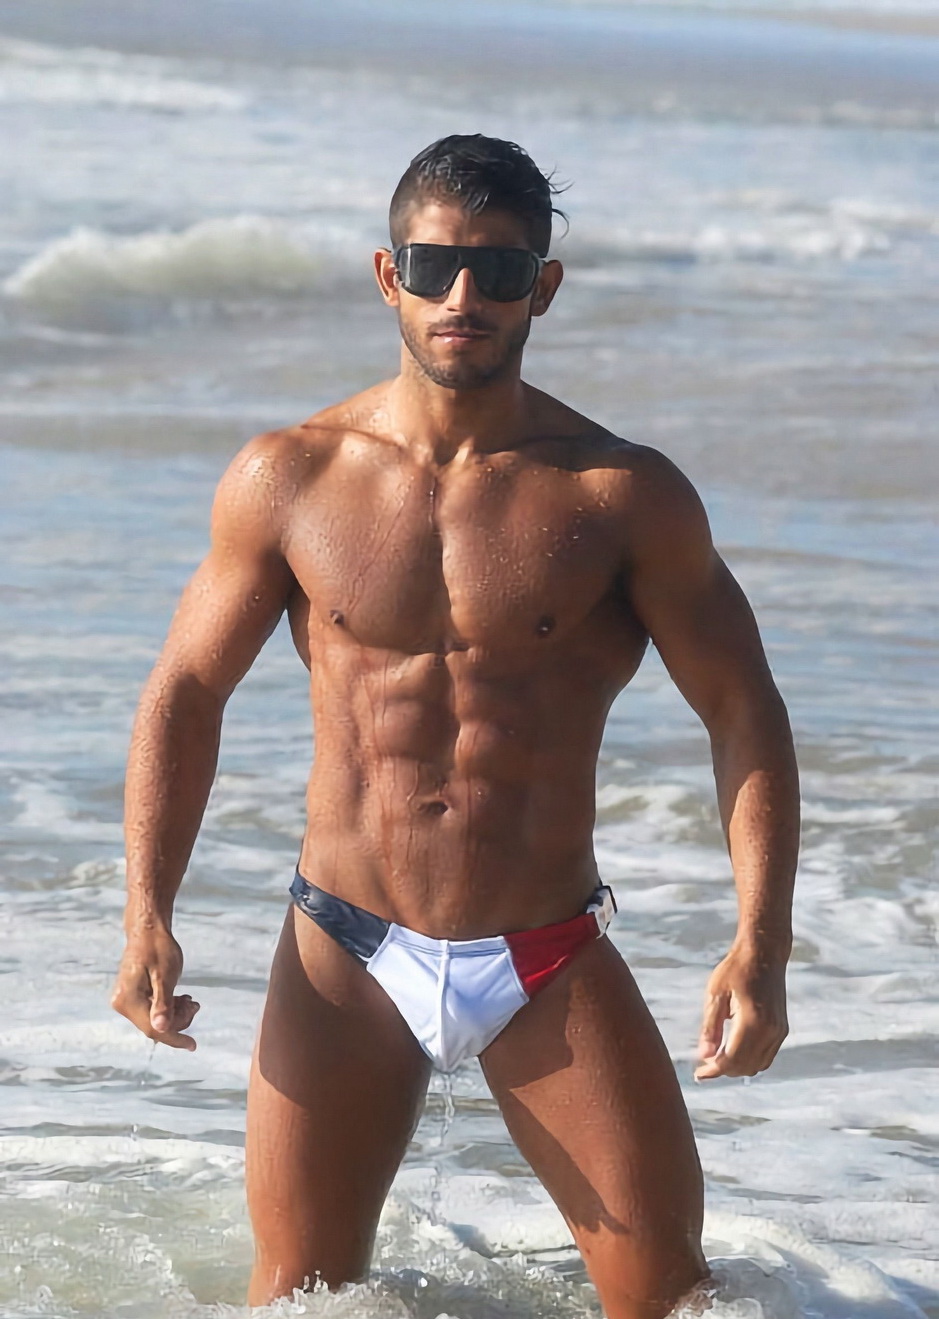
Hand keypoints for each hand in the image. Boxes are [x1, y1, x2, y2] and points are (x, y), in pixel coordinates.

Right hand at [111, 927, 199, 1050]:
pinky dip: (169, 1007)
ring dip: (176, 1014)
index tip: (193, 1045)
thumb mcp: (165, 974)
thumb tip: (162, 1029)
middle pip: (154, 1026)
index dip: (175, 1038)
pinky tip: (180, 998)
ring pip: (155, 1019)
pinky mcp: (132, 997)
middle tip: (194, 1003)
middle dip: (178, 1020)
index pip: (153, 1029)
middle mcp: (122, 1004)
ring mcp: (126, 1001)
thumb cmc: (158, 948)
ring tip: (189, 999)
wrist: (147, 930)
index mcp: (127, 1000)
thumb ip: (163, 1003)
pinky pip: (152, 1011)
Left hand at [694, 944, 787, 1080]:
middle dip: (724, 1071)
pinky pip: (766, 1056)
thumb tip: (704, 1056)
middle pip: (745, 1066)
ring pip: (758, 1065)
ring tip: (716, 1061)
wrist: (765, 953)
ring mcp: (779, 1031)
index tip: (699, 1075)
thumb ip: (711, 1027)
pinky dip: (750, 1061)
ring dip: (738, 1068)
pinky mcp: (782, 1029)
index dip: (714, 1070)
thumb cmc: (736, 969)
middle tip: (704, 1067)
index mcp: (752, 1021)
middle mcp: (770, 1030)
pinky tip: (733, 1053)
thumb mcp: (716, 994)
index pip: (732, 1059)